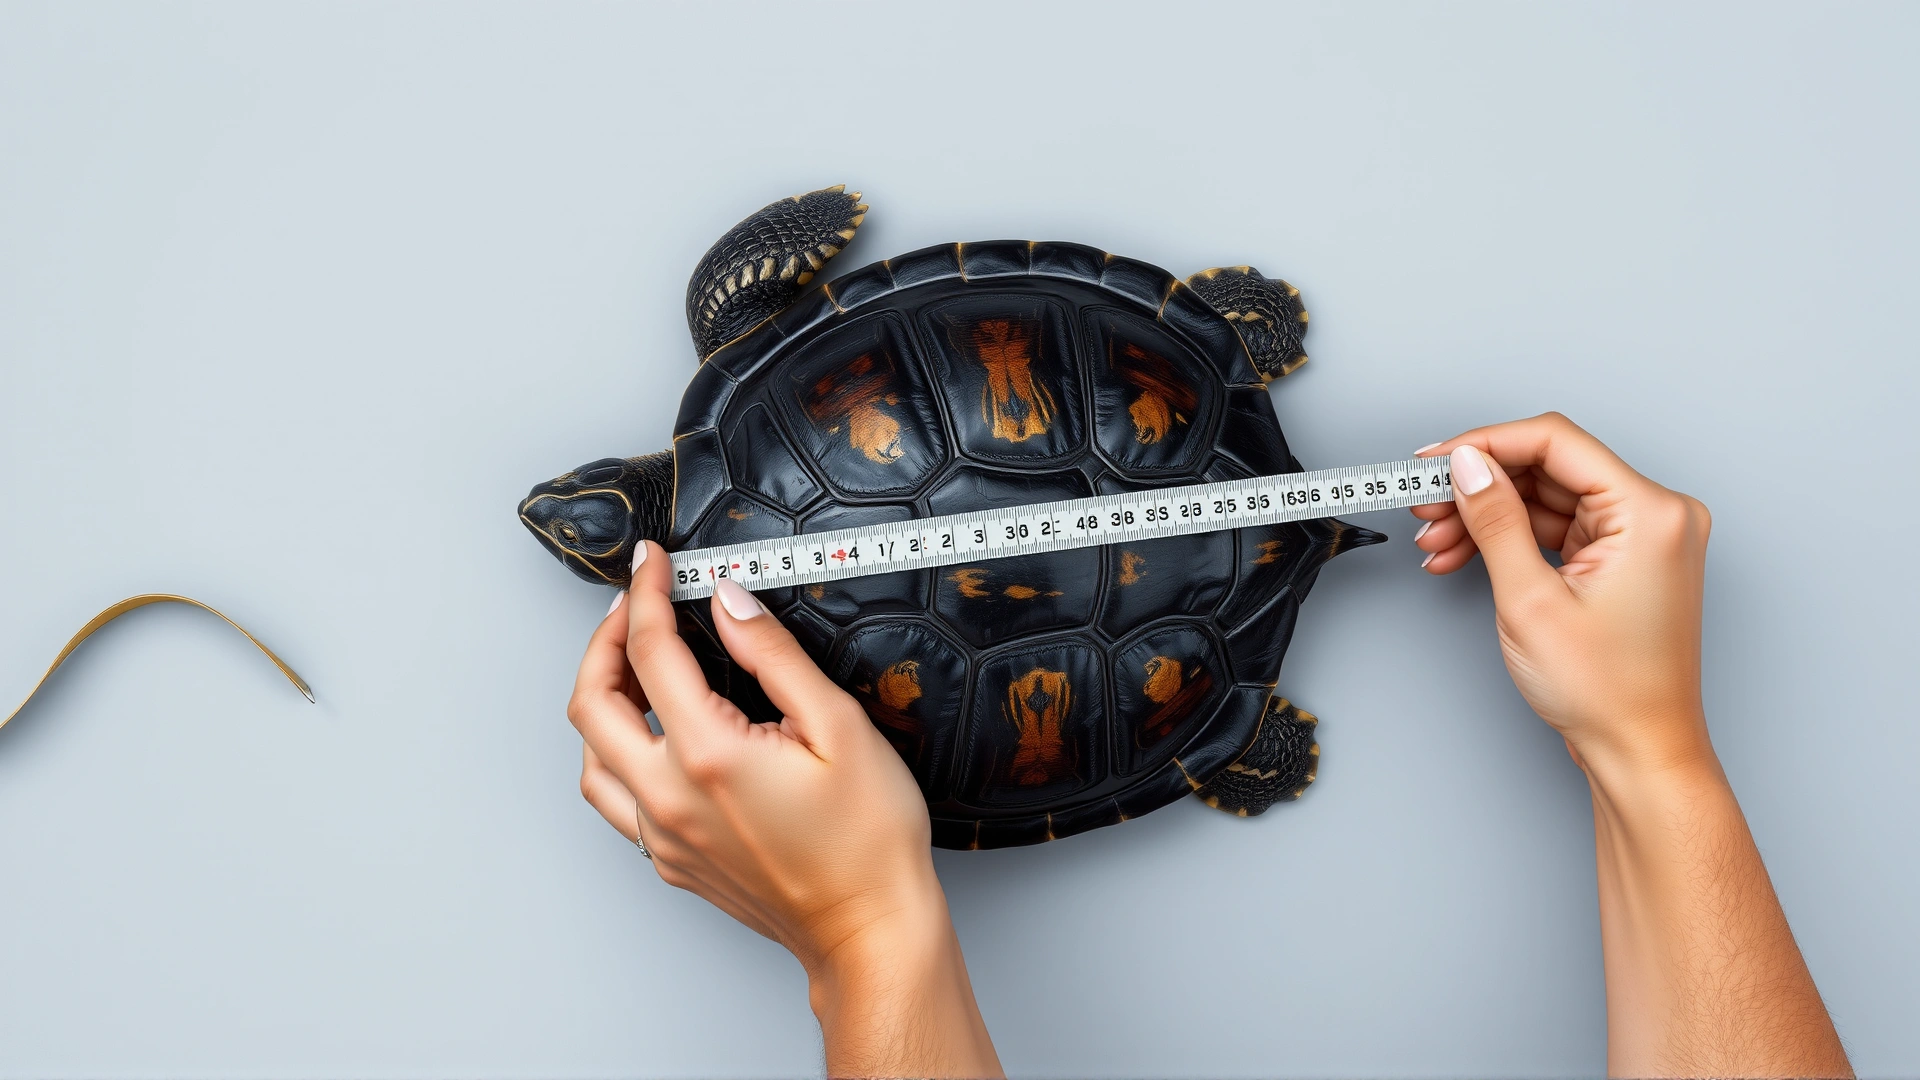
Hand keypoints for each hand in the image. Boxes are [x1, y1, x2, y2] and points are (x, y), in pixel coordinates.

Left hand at [565, 542, 1001, 1078]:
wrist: (869, 929)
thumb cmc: (869, 841)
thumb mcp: (840, 726)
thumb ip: (775, 656)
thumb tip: (729, 603)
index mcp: (709, 755)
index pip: (650, 652)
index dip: (646, 593)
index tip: (653, 562)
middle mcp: (670, 799)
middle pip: (591, 705)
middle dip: (604, 641)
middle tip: (634, 605)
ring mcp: (664, 837)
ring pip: (590, 759)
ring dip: (600, 703)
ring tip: (635, 667)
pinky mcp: (673, 862)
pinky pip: (616, 802)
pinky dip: (616, 756)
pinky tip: (653, 738)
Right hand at [1410, 412, 1712, 774]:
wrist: (1640, 750)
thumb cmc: (1606, 691)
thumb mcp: (1530, 599)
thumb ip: (1495, 520)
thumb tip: (1466, 465)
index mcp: (1649, 511)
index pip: (1555, 441)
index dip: (1484, 443)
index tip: (1433, 460)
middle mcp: (1656, 514)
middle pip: (1548, 468)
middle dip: (1479, 487)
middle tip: (1423, 505)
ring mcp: (1642, 536)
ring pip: (1546, 499)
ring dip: (1486, 516)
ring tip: (1435, 543)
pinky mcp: (1625, 558)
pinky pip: (1558, 528)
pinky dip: (1511, 539)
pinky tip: (1463, 554)